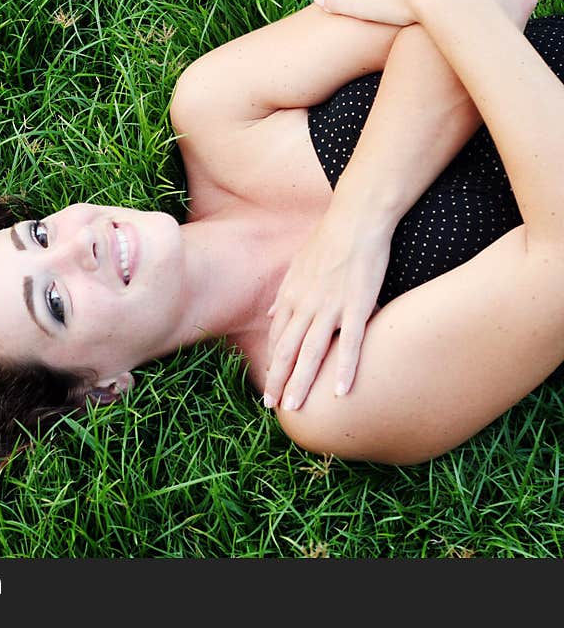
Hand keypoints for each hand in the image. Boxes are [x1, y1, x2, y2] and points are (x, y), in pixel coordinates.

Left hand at [263, 205, 393, 411]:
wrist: (355, 219)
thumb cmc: (329, 240)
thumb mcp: (297, 266)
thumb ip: (284, 293)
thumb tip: (270, 313)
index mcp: (291, 296)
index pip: (277, 337)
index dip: (272, 363)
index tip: (271, 383)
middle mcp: (305, 305)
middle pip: (286, 350)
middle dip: (277, 380)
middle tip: (271, 407)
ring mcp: (330, 307)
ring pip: (311, 352)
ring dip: (301, 383)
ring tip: (295, 408)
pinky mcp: (357, 306)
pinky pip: (349, 343)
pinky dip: (344, 369)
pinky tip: (340, 392)